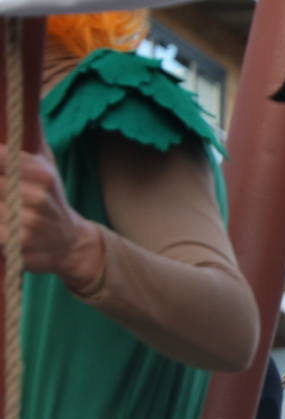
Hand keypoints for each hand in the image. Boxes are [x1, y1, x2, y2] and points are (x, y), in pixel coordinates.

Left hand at [0, 139, 103, 288]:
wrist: (71, 244)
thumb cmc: (50, 198)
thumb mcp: (48, 165)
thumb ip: (32, 137)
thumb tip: (28, 101)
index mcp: (41, 173)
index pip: (0, 155)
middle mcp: (37, 197)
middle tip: (0, 189)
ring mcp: (29, 222)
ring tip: (2, 202)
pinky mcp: (19, 244)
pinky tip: (2, 220)